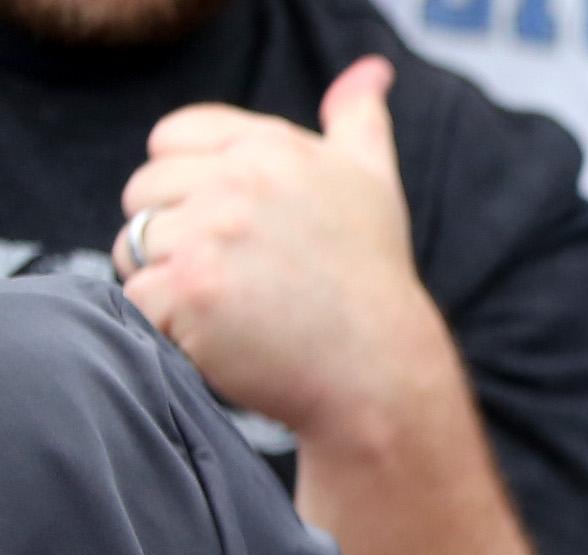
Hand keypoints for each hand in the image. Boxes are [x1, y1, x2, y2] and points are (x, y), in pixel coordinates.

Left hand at [118, 63, 455, 452]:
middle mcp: (241, 181)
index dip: (190, 188)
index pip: (169, 141)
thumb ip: (358, 121)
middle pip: (144, 192)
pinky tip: (218, 336)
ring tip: (225, 308)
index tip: (235, 231)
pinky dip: (166, 325)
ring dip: (163, 280)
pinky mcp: (191, 289)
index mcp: (273, 147)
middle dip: (174, 236)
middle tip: (236, 279)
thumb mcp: (372, 185)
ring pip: (132, 243)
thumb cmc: (373, 281)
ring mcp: (212, 234)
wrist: (381, 374)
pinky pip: (137, 298)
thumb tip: (369, 72)